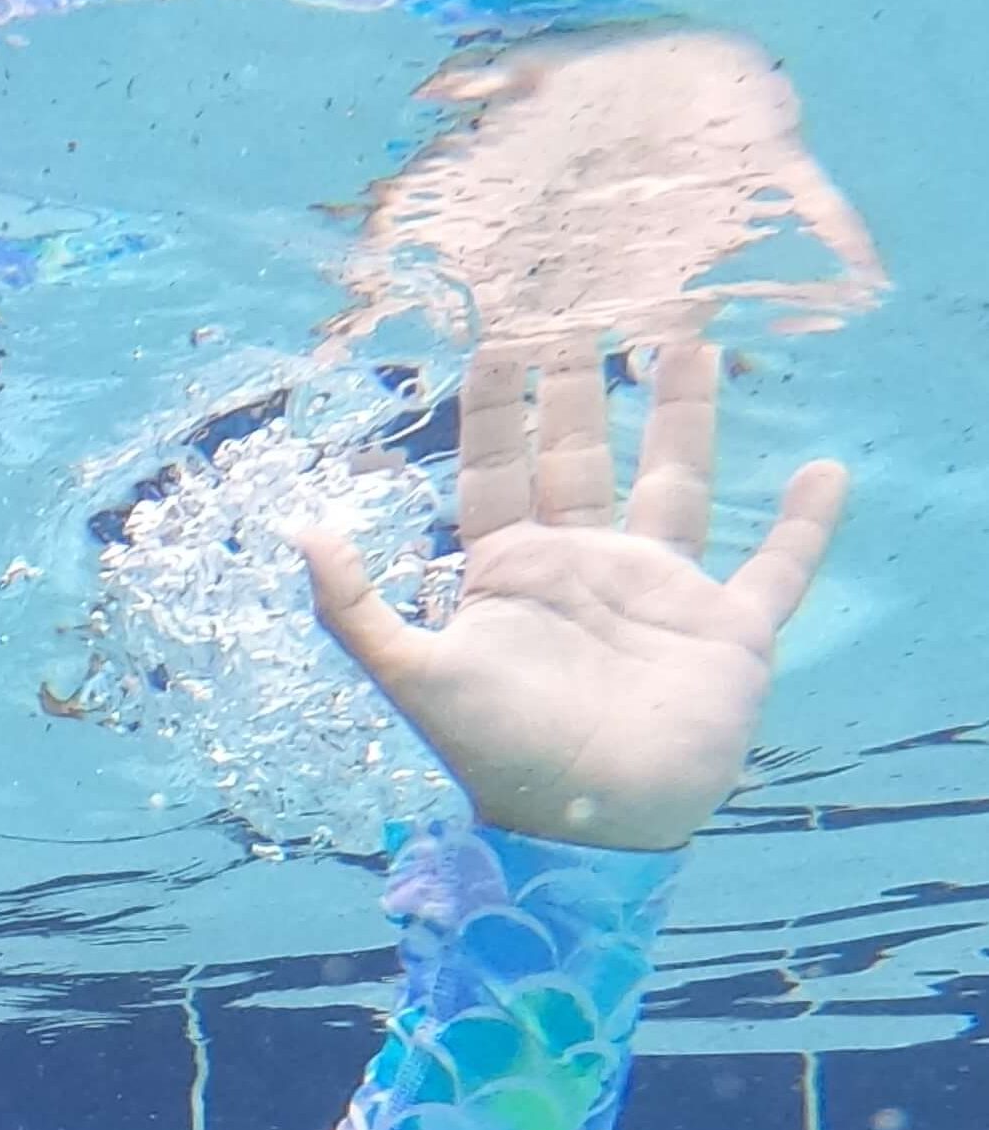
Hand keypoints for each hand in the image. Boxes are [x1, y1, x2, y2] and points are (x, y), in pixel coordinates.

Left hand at [288, 340, 850, 852]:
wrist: (590, 823)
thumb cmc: (499, 754)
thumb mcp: (412, 676)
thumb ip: (356, 607)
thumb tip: (301, 531)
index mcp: (510, 574)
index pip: (498, 468)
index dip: (496, 408)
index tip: (498, 337)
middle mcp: (583, 570)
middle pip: (582, 457)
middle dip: (580, 388)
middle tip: (584, 306)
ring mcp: (659, 594)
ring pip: (676, 482)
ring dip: (683, 414)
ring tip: (691, 338)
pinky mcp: (727, 629)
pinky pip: (777, 567)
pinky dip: (806, 525)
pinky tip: (826, 473)